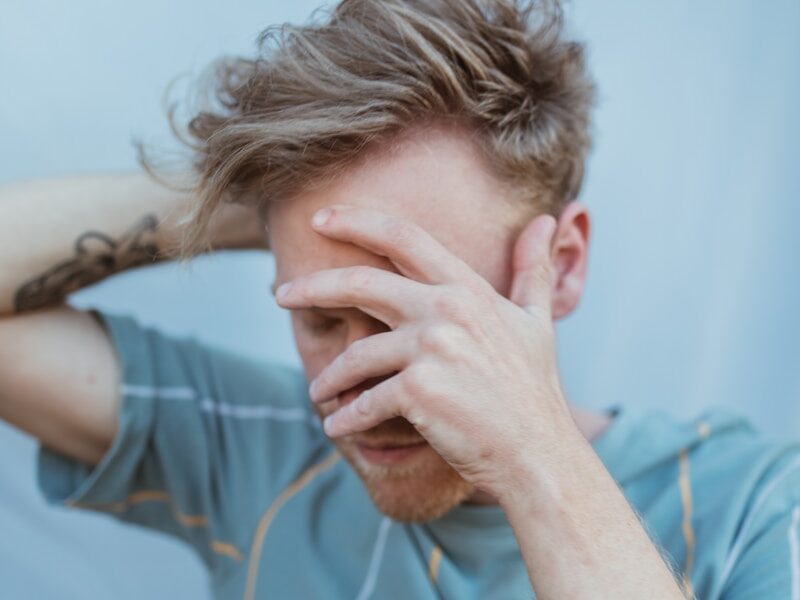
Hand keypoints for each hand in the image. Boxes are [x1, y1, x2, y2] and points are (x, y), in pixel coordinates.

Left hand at [275, 204, 573, 500]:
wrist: (538, 454)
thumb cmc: (534, 390)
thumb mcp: (537, 321)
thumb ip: (534, 269)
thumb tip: (548, 219)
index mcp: (468, 289)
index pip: (404, 237)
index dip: (357, 221)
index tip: (319, 218)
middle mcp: (448, 310)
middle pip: (361, 283)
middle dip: (313, 286)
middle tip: (280, 293)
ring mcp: (433, 349)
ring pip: (357, 354)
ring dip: (330, 377)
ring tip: (320, 391)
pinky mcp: (419, 392)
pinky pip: (364, 401)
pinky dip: (346, 417)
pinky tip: (335, 426)